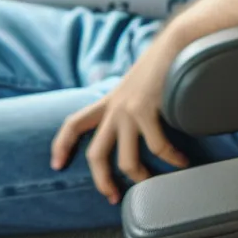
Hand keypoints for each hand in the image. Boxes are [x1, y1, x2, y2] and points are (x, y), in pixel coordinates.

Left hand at [50, 34, 188, 202]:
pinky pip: (158, 147)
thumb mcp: (136, 82)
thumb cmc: (162, 60)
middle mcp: (115, 108)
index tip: (57, 164)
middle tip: (112, 196)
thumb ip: (130, 100)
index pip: (74, 123)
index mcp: (109, 100)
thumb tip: (136, 117)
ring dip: (141, 176)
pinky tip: (181, 162)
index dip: (61, 145)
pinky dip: (171, 159)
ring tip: (155, 181)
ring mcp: (129, 110)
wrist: (175, 42)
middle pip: (96, 153)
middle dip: (102, 181)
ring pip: (126, 160)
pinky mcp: (147, 110)